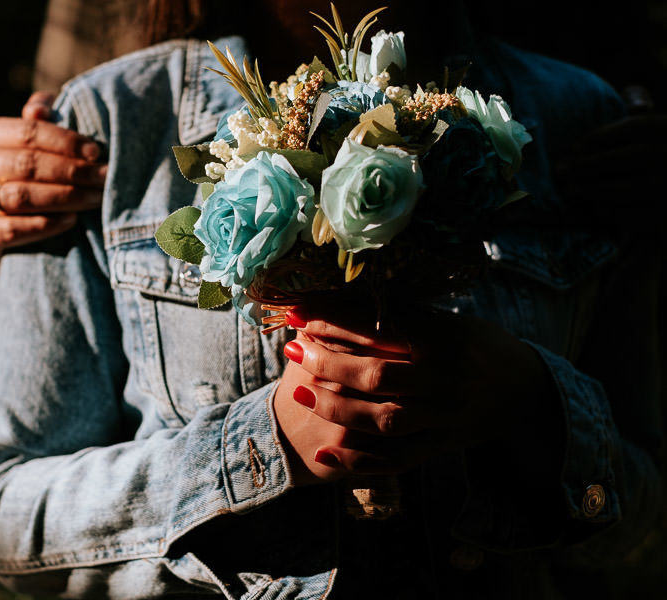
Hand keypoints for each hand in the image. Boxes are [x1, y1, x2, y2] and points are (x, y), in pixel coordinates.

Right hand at [0, 92, 106, 253]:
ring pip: (20, 196)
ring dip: (65, 197)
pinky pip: (10, 228)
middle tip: (104, 177)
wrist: (11, 226)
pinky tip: (71, 220)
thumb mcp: (38, 145)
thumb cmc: (32, 175)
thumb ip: (42, 123)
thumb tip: (41, 109)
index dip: (65, 141)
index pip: (28, 132)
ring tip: (95, 198)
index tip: (96, 153)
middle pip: (26, 164)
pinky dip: (44, 225)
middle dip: (72, 171)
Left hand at [276, 306, 559, 478]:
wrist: (526, 391)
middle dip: (327, 363)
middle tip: (292, 350)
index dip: (332, 318)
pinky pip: (395, 459)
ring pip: (383, 419)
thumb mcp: (445, 320)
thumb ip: (398, 315)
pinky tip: (324, 451)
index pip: (379, 326)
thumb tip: (336, 299)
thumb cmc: (476, 345)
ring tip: (299, 393)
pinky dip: (358, 461)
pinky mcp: (440, 446)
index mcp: (444, 338)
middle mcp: (445, 379)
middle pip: (377, 375)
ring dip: (335, 408)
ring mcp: (444, 417)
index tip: (296, 311)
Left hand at [555, 87, 665, 233]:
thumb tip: (635, 101)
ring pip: (624, 188)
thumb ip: (643, 105)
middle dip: (587, 166)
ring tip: (570, 190)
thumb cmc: (659, 153)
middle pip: (624, 159)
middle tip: (562, 172)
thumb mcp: (658, 129)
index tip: (575, 146)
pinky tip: (595, 207)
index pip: (635, 127)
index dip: (600, 136)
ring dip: (591, 190)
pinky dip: (608, 210)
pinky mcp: (664, 217)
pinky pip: (631, 214)